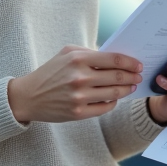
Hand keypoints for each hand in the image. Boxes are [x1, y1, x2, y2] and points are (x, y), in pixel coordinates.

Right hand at [8, 46, 143, 122]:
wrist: (28, 96)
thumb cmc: (50, 72)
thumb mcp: (66, 53)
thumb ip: (89, 52)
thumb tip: (115, 57)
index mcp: (78, 59)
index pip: (113, 59)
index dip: (130, 62)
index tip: (138, 65)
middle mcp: (80, 78)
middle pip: (117, 77)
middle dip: (132, 77)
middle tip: (138, 77)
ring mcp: (79, 96)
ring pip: (114, 93)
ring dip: (126, 90)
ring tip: (130, 88)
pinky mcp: (78, 112)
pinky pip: (105, 108)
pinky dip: (113, 102)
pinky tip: (114, 98)